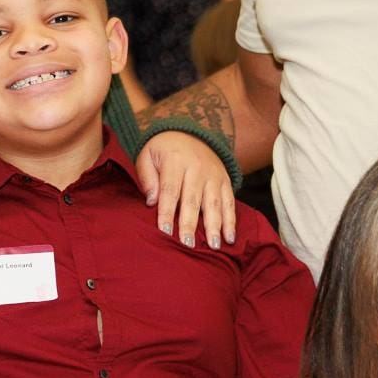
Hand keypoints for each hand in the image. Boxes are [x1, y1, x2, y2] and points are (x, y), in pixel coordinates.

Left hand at [134, 131, 236, 249]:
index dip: (167, 211)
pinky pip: (229, 202)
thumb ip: (147, 178)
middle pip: (193, 200)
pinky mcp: (225, 181)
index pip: (170, 190)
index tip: (164, 231)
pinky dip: (231, 221)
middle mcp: (197, 168)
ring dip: (215, 226)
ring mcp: (214, 175)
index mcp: (176, 161)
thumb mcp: (147, 155)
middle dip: (190, 223)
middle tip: (188, 244)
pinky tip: (229, 238)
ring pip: (214, 203)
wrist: (189, 132)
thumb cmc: (162, 150)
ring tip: (214, 246)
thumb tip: (151, 202)